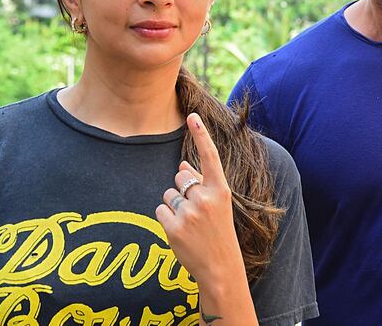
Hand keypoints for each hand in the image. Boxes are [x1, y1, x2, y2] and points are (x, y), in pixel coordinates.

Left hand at [156, 113, 245, 283]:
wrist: (220, 266)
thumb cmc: (219, 231)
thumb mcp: (217, 205)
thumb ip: (201, 183)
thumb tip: (182, 164)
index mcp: (221, 190)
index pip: (210, 157)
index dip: (201, 135)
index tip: (192, 115)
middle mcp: (206, 198)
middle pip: (180, 178)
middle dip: (183, 190)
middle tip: (197, 213)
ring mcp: (190, 213)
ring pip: (168, 194)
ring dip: (174, 206)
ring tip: (190, 224)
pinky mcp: (174, 227)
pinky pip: (160, 210)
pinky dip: (166, 218)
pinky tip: (180, 231)